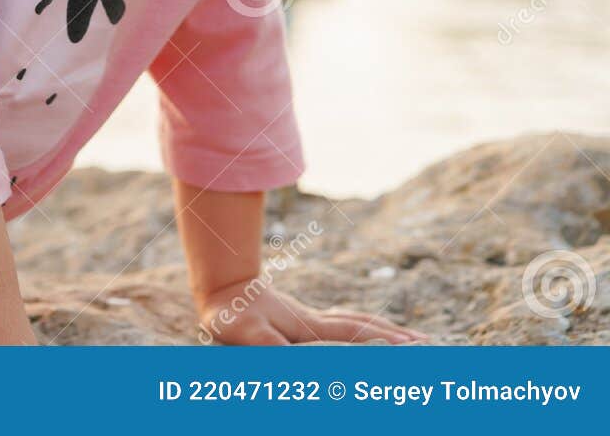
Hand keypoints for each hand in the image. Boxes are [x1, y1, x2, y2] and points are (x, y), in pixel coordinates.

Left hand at [196, 280, 429, 344]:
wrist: (219, 286)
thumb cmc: (230, 314)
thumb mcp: (245, 333)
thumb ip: (268, 346)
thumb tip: (293, 359)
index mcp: (309, 327)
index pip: (354, 334)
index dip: (382, 340)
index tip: (413, 346)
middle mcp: (315, 321)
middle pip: (361, 325)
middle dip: (393, 334)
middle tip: (424, 342)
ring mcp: (309, 319)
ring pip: (353, 322)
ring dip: (380, 330)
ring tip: (404, 338)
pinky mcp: (300, 321)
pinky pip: (339, 325)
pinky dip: (359, 329)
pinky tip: (361, 334)